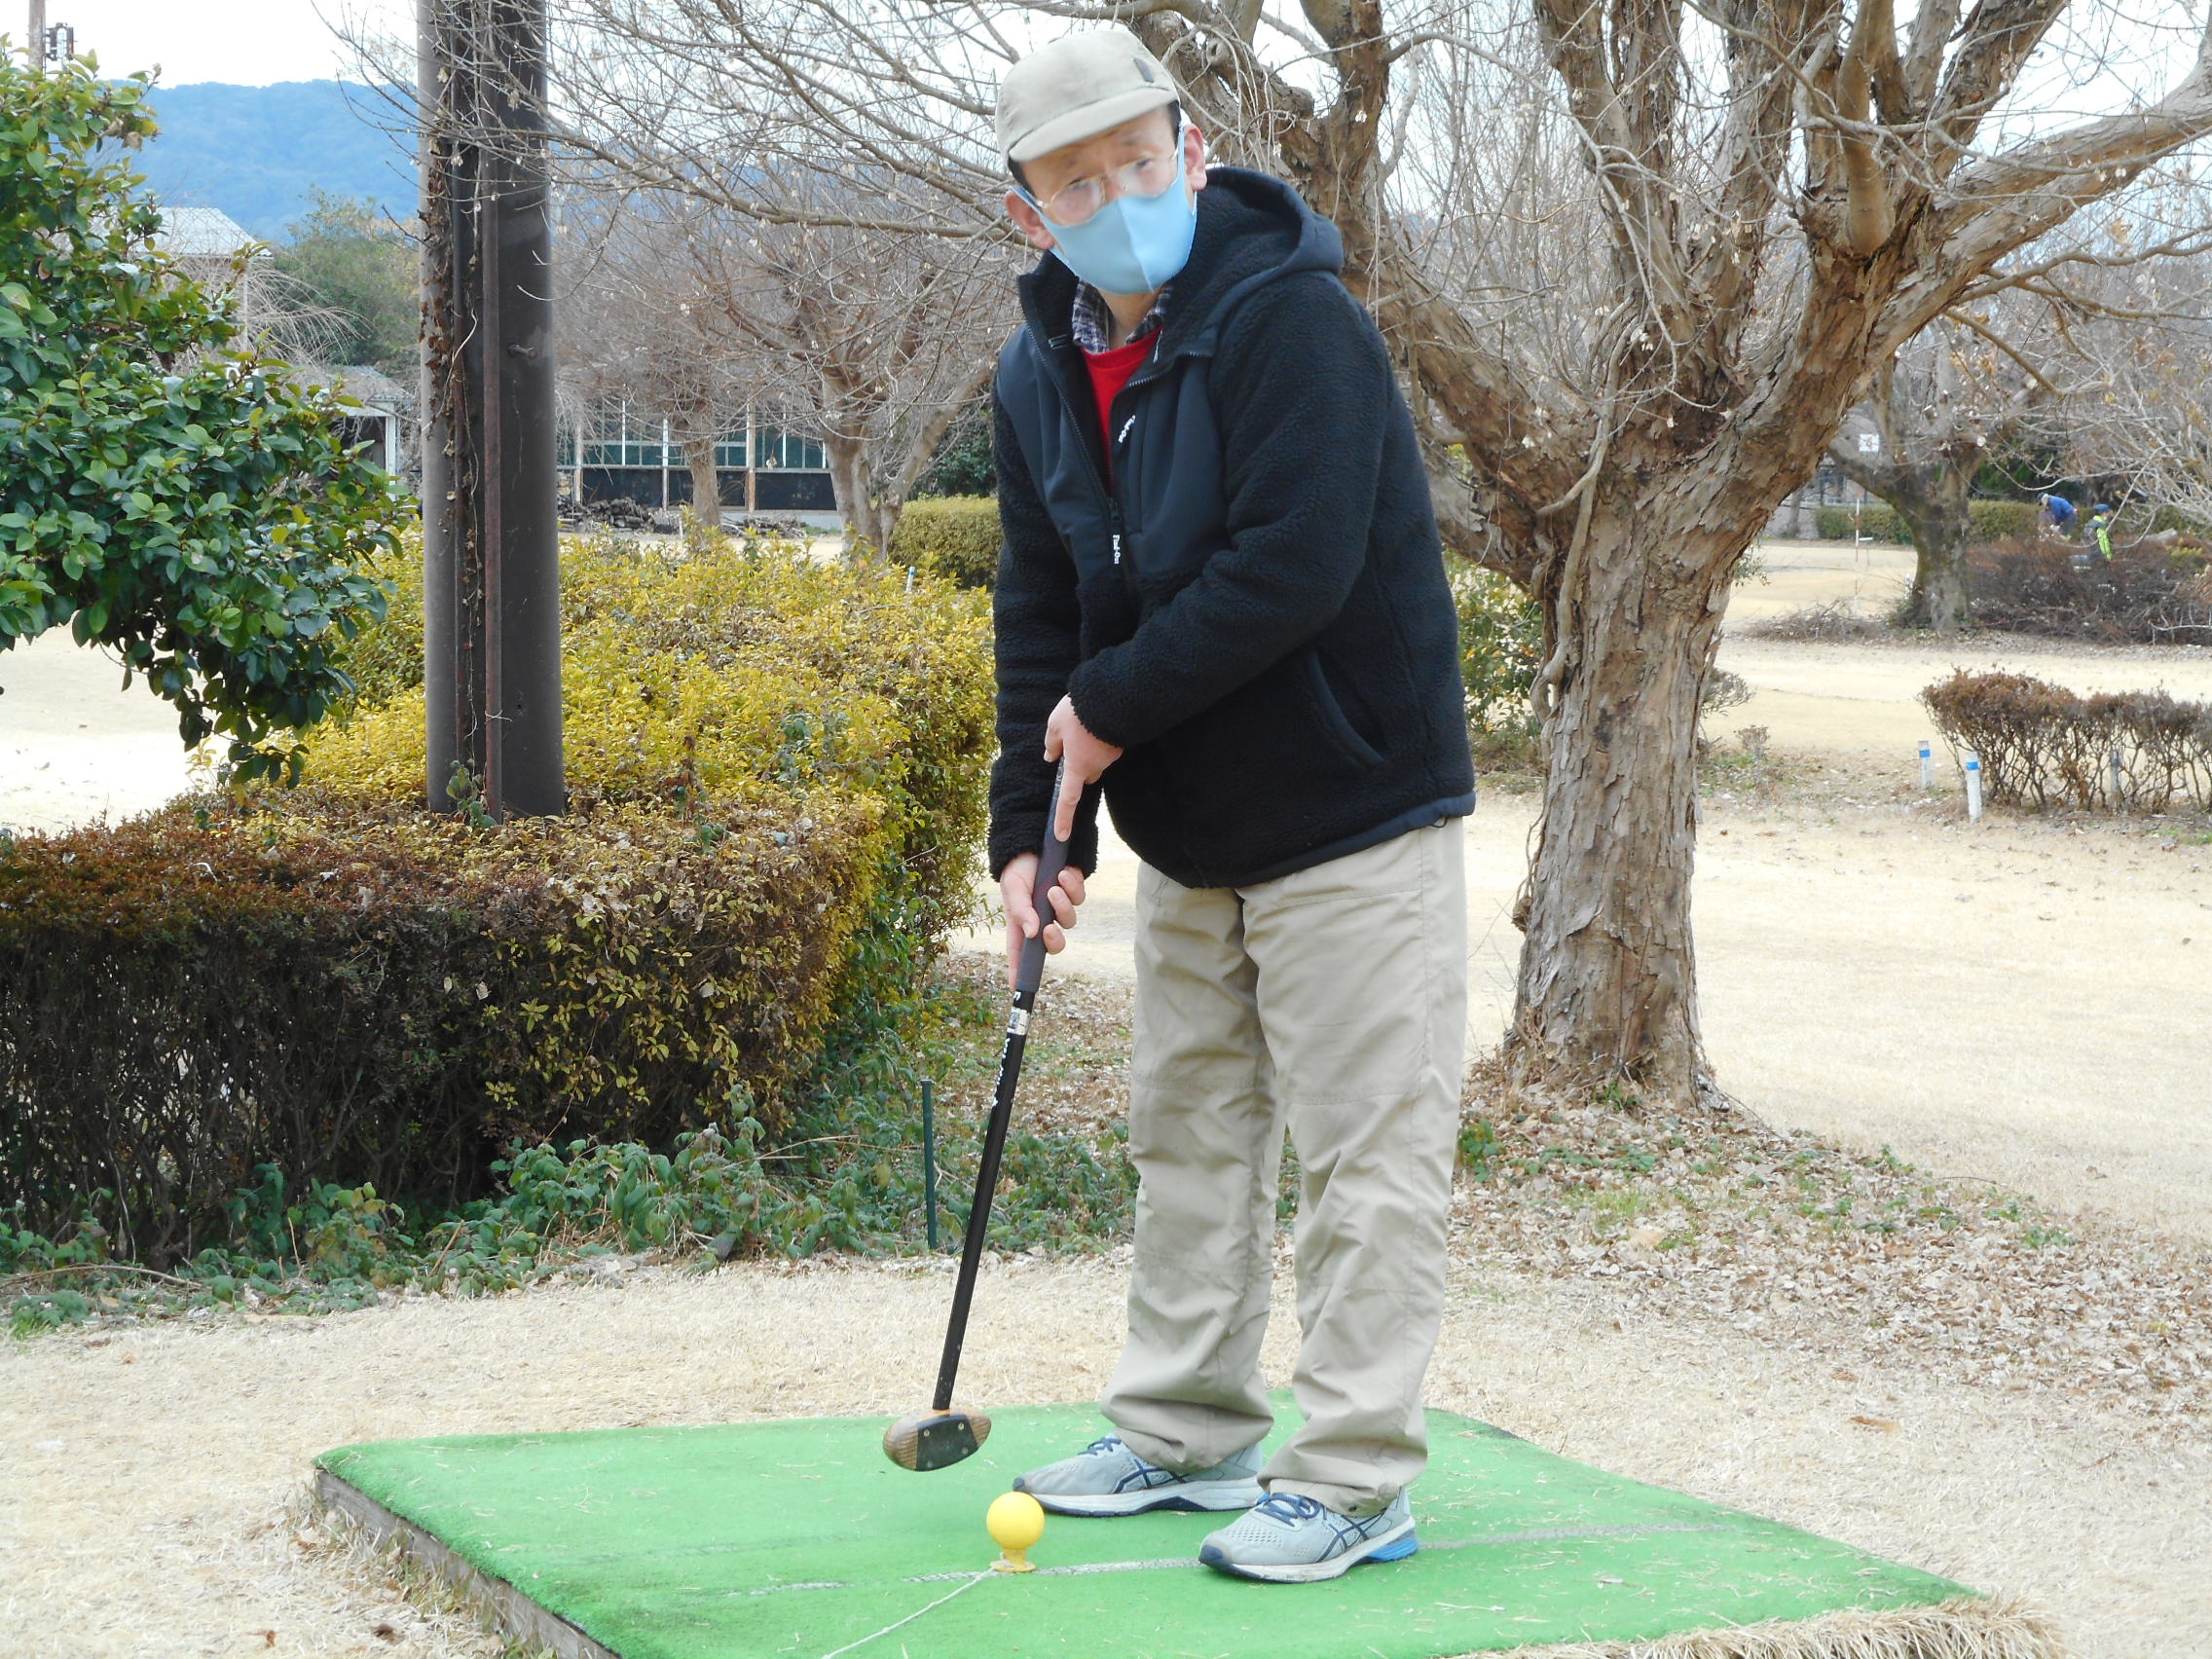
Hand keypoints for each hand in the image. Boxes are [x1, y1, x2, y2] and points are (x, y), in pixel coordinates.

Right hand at [1001, 852, 1088, 988]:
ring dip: (1063, 905)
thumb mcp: (1013, 887)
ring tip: (1054, 886)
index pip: (1020, 953)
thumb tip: (1032, 934)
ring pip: (1069, 921)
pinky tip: (1064, 873)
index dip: (1020, 972)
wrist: (1035, 838)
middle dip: (1055, 940)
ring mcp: (1058, 906)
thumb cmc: (1018, 866)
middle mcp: (1041, 919)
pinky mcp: (1073, 892)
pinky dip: (1073, 887)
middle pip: (1053, 944)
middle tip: (1050, 928)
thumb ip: (1021, 910)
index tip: (1019, 989)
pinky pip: (1079, 898)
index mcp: (1021, 922)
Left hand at [1043, 695, 1121, 844]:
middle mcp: (1096, 766)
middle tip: (1069, 744)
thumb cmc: (1079, 712)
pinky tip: (1096, 721)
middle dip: (1077, 768)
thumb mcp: (1055, 724)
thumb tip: (1050, 756)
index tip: (1061, 836)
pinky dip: (1099, 740)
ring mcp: (1111, 756)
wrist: (1113, 696)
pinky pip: (1106, 748)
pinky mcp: (1121, 744)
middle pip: (1085, 777)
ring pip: (1096, 761)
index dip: (1063, 819)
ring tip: (1082, 725)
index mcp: (1076, 765)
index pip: (1067, 799)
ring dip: (1088, 750)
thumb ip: (1051, 743)